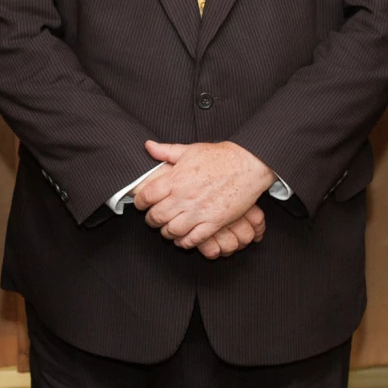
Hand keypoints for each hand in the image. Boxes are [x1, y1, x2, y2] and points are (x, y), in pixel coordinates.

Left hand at [134, 140, 276, 250]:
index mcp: (176, 178)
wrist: (248, 164)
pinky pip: (193, 239)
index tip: (141, 204)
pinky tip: (183, 239)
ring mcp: (199, 211)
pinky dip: (184, 242)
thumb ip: (166, 151)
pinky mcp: (214, 222)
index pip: (147, 196)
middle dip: (151, 220)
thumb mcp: (190, 149)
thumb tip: (147, 146)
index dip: (140, 202)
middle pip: (157, 216)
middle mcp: (185, 197)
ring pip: (172, 230)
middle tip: (153, 219)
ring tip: (167, 229)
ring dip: (166, 232)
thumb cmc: (221, 156)